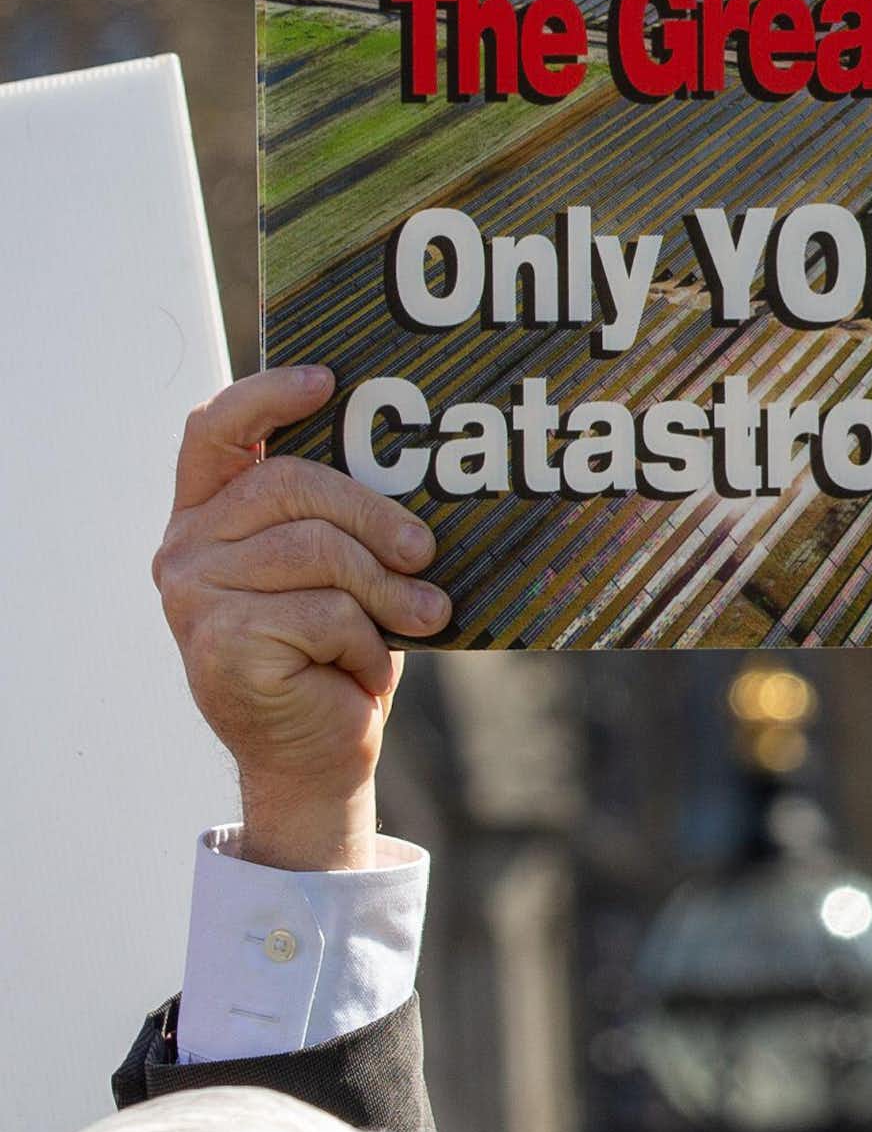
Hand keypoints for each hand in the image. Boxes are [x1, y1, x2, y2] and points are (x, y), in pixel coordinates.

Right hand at [154, 365, 449, 870]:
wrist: (318, 750)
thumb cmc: (338, 648)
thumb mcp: (343, 570)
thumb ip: (343, 518)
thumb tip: (420, 461)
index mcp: (209, 514)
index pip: (215, 430)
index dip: (267, 395)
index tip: (329, 382)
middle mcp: (186, 547)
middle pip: (292, 485)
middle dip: (377, 516)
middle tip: (426, 554)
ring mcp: (193, 595)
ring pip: (317, 551)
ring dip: (384, 589)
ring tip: (420, 617)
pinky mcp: (219, 642)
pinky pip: (323, 613)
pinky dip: (364, 642)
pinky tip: (360, 667)